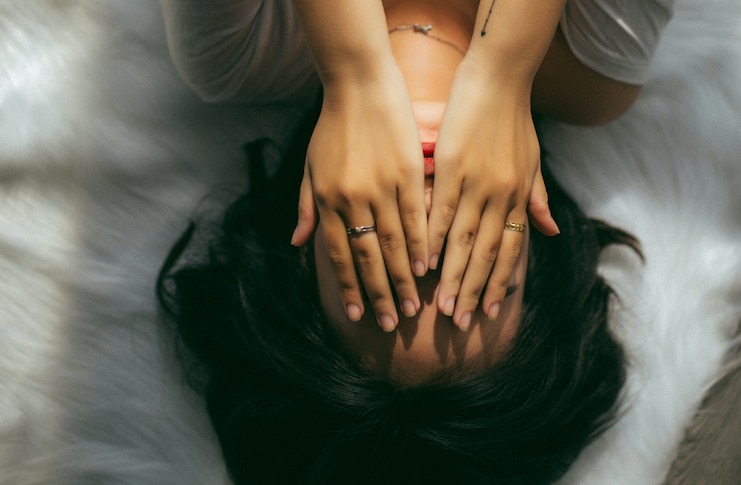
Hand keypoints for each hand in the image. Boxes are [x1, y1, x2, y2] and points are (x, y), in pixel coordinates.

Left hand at [291, 67, 426, 331]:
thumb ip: (306, 208)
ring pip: (393, 243)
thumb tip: (299, 246)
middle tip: (391, 324)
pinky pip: (415, 216)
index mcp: (327, 200)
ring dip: (403, 277)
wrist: (358, 84)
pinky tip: (428, 266)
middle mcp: (352, 199)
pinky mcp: (406, 172)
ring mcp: (381, 187)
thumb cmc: (332, 127)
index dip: (347, 286)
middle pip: (367, 257)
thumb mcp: (310, 168)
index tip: (356, 314)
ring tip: (413, 306)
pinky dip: (421, 244)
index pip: (337, 254)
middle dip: (378, 294)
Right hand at [429, 60, 557, 329]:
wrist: (500, 77)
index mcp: (518, 196)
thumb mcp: (534, 162)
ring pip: (463, 241)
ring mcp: (476, 183)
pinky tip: (422, 262)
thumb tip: (551, 232)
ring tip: (440, 306)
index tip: (489, 313)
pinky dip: (432, 238)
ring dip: (451, 276)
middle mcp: (501, 196)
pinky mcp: (453, 167)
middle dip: (474, 291)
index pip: (509, 251)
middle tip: (461, 323)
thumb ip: (538, 199)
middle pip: (486, 254)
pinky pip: (441, 211)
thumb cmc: (515, 119)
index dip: (499, 283)